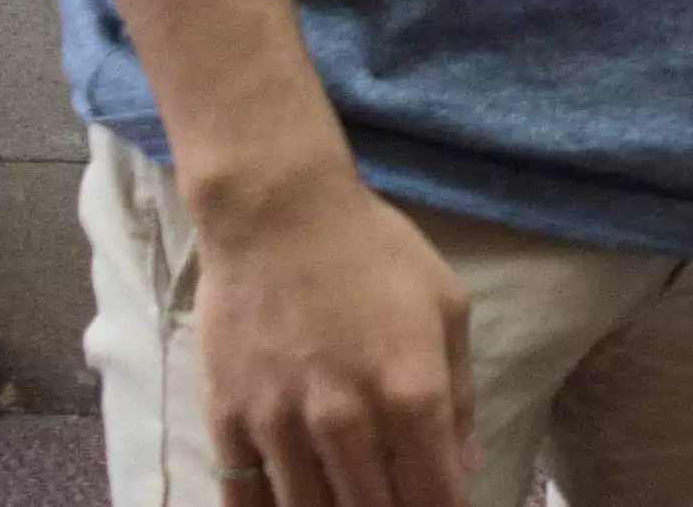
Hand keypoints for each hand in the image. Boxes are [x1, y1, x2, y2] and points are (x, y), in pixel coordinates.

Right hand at [192, 161, 473, 506]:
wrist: (278, 215)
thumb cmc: (374, 252)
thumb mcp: (446, 307)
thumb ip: (458, 393)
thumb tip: (464, 463)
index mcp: (411, 391)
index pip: (433, 490)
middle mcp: (346, 418)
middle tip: (400, 506)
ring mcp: (280, 423)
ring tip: (349, 505)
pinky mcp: (228, 418)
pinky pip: (243, 495)